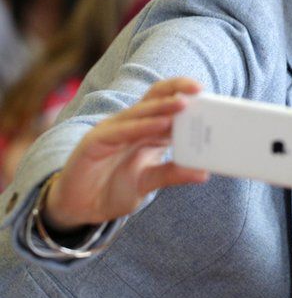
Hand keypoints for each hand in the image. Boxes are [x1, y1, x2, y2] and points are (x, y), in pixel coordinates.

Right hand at [43, 78, 209, 231]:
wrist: (80, 208)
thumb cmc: (114, 189)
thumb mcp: (149, 182)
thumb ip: (173, 174)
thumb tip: (204, 172)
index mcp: (146, 131)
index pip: (165, 103)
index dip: (183, 94)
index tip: (206, 92)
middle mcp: (131, 125)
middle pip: (154, 99)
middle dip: (176, 91)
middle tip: (199, 89)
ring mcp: (112, 131)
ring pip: (139, 112)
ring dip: (161, 107)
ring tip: (183, 104)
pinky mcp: (95, 142)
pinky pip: (120, 131)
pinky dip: (141, 126)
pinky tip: (159, 125)